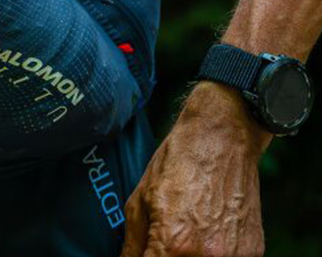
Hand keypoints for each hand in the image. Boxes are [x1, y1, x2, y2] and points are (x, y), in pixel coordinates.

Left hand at [121, 82, 269, 255]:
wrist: (221, 141)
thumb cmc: (178, 165)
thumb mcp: (139, 203)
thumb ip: (132, 244)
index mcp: (174, 244)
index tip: (145, 253)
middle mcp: (208, 255)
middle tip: (161, 243)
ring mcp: (234, 256)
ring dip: (189, 256)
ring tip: (186, 232)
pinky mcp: (253, 252)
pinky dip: (212, 255)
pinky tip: (206, 235)